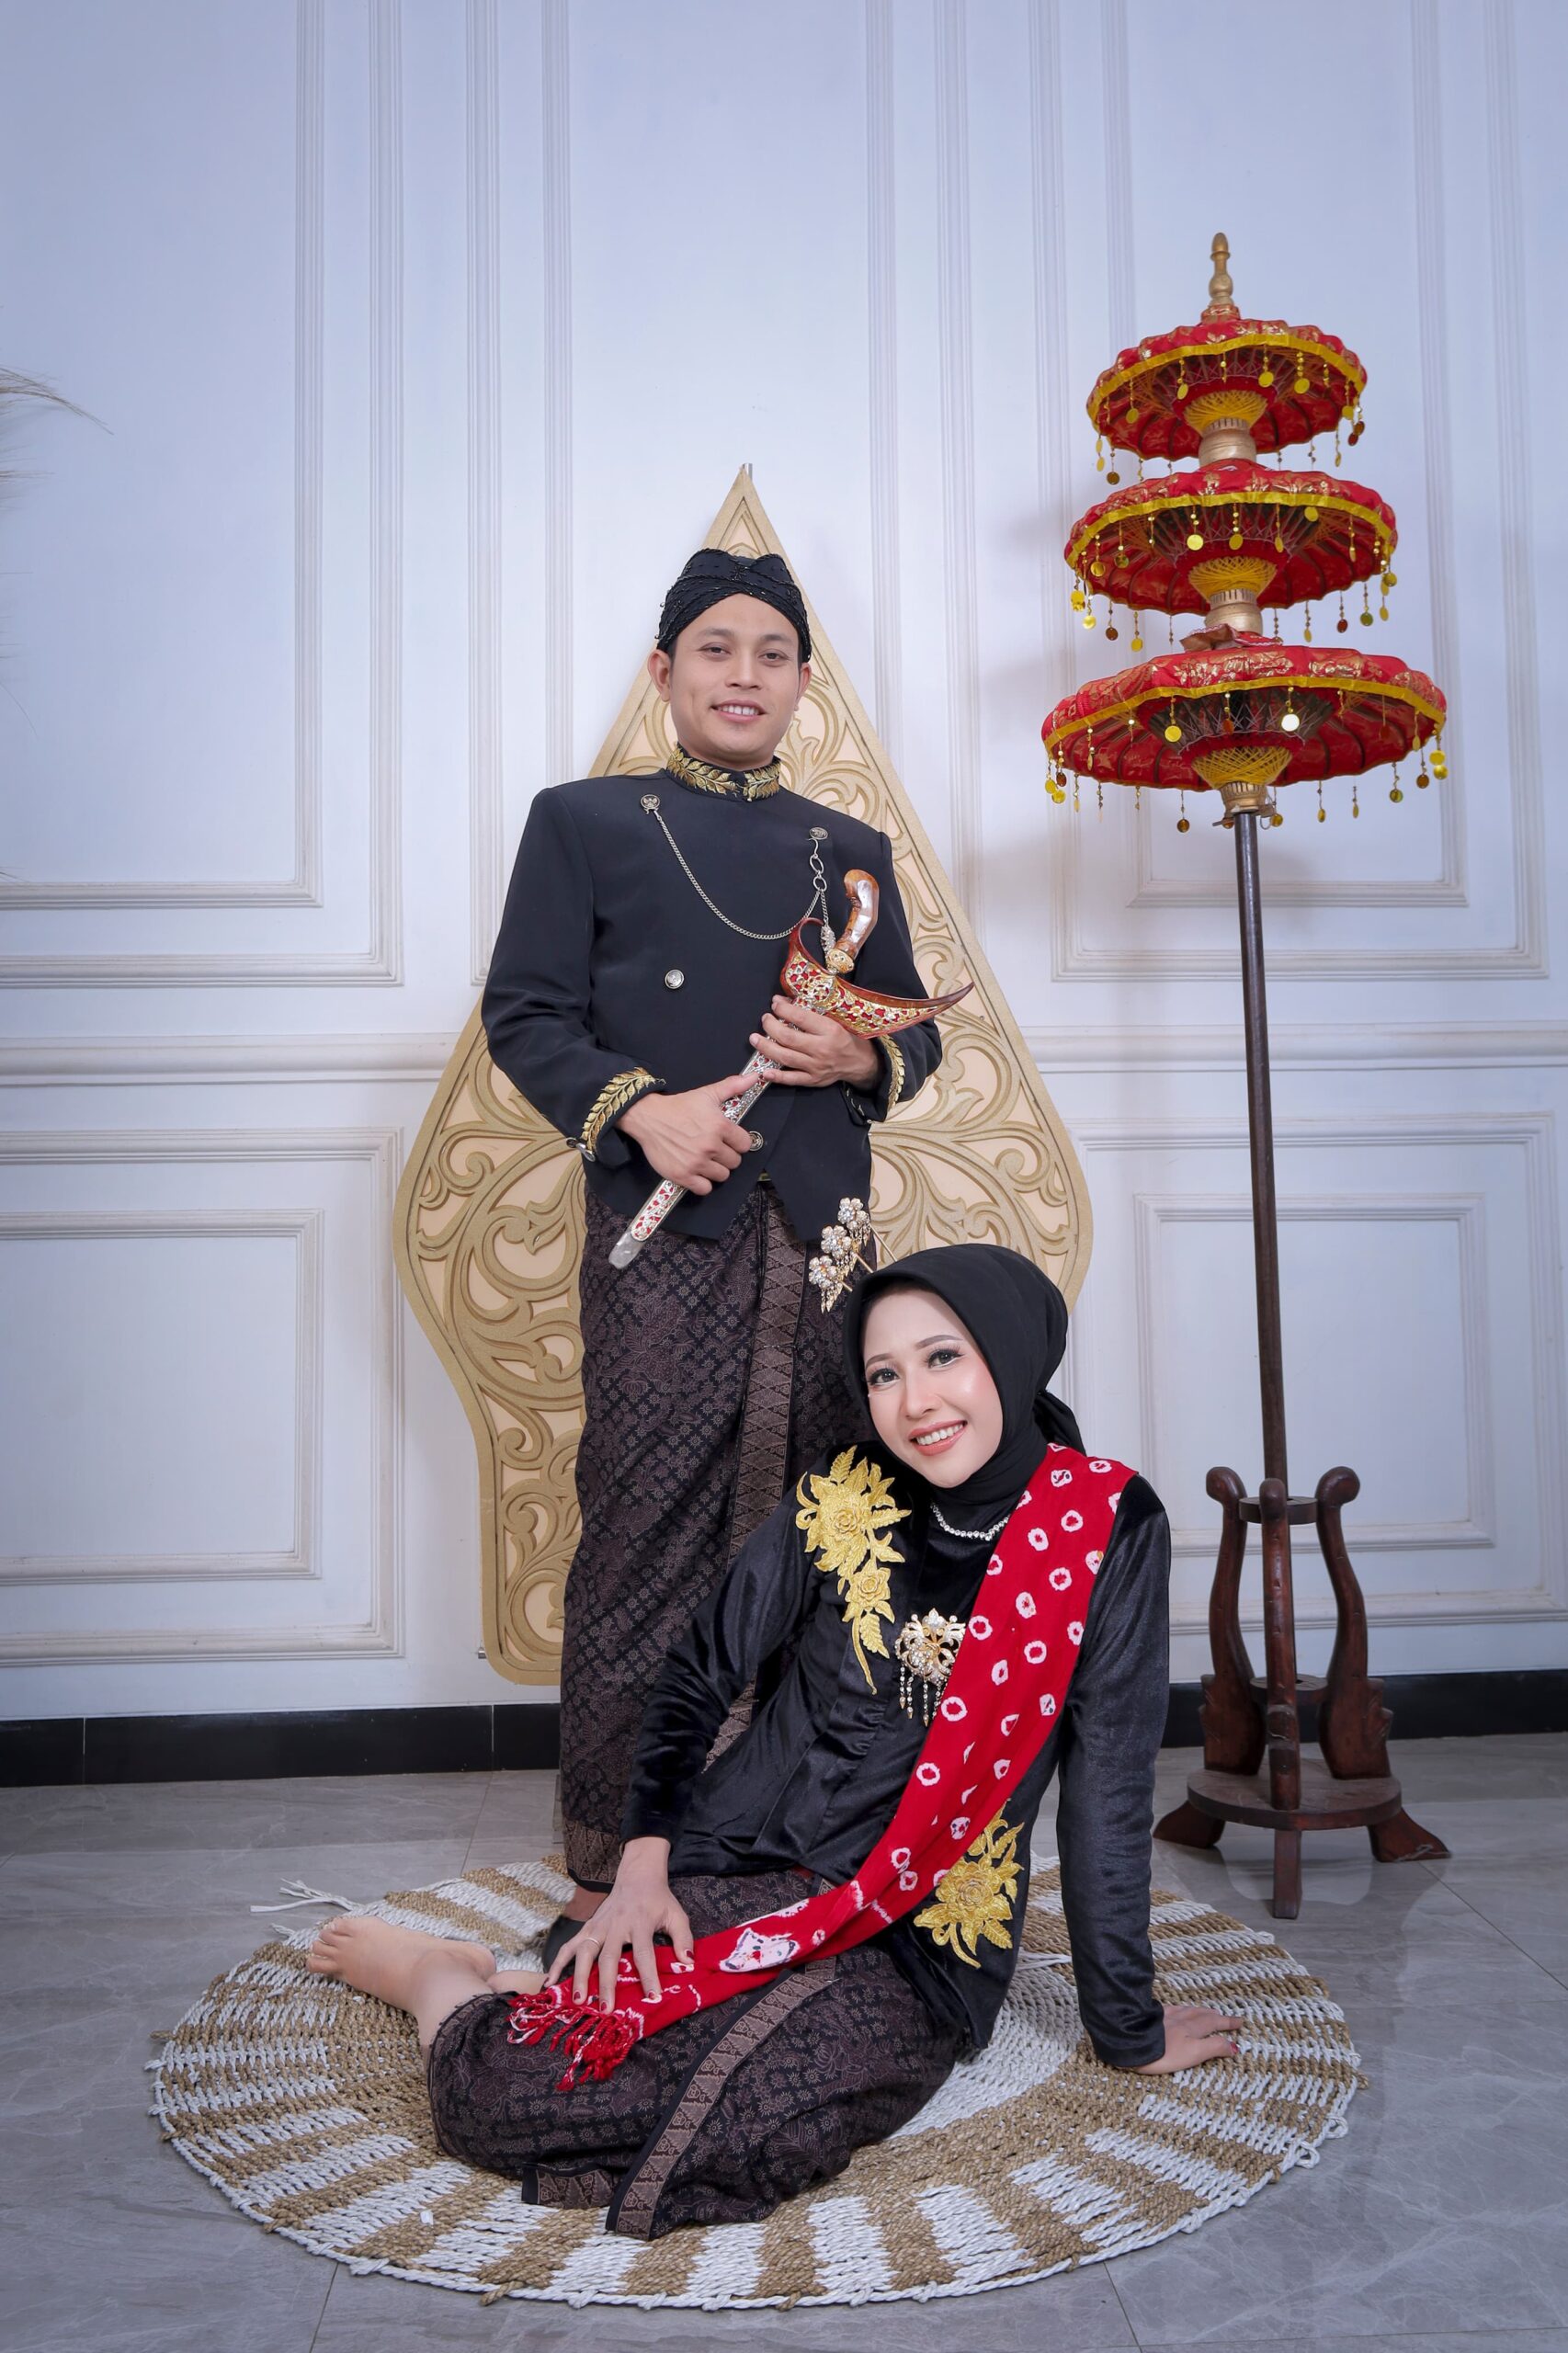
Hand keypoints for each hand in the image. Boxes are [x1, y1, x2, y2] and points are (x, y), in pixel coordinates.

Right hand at [547, 1839, 692, 2009]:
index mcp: (639, 1923)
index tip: (652, 1997)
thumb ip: (683, 1939)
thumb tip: (688, 1964)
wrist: (638, 1875)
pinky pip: (569, 1947)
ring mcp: (598, 1926)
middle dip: (607, 1984)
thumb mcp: (676, 1915)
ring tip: (578, 2001)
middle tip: (606, 2009)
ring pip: (585, 1952)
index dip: (649, 1976)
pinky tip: (549, 1983)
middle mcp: (616, 1925)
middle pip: (609, 1957)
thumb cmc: (658, 1900)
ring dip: (580, 1977)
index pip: (644, 1953)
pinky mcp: (587, 1927)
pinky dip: (557, 1965)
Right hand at [618, 1075, 759, 1192]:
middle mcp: (710, 1146)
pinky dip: (702, 1183)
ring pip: (722, 1176)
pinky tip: (696, 1172)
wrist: (649, 1117)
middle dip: (726, 1156)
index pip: (745, 1145)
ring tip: (705, 1159)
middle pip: (734, 1162)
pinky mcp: (683, 1175)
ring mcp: (696, 1163)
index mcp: (720, 1127)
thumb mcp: (706, 1093)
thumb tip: (754, 1077)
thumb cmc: (678, 1106)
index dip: (737, 1142)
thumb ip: (733, 1087)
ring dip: (715, 1170)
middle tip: (714, 1149)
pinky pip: (704, 1189)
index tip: (728, 1140)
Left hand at [750, 997, 879, 1089]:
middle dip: (771, 1026)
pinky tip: (764, 1071)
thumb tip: (783, 1001)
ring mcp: (816, 1067)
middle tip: (765, 1019)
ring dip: (766, 1047)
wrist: (860, 1062)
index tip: (775, 1004)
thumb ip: (810, 1012)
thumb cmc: (846, 1038)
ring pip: (785, 1057)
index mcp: (830, 1031)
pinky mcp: (812, 1080)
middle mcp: (822, 1049)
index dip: (784, 1010)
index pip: (801, 1018)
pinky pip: (791, 1079)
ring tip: (754, 1038)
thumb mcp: (835, 1019)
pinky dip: (776, 1076)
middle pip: (788, 1037)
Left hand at [1133, 2002, 1243, 2073]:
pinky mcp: (1152, 2015)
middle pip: (1203, 2015)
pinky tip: (1178, 2010)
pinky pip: (1173, 2009)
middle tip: (1227, 2016)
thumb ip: (1213, 2048)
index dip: (1227, 2023)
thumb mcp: (1193, 2053)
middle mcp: (1181, 2018)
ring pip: (1188, 2010)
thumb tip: (1233, 2045)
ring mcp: (1166, 2015)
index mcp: (1192, 2028)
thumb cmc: (1164, 2053)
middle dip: (1217, 2016)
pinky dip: (1182, 2009)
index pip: (1214, 2024)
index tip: (1240, 2021)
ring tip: (1208, 2011)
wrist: (1132, 2042)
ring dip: (1201, 2011)